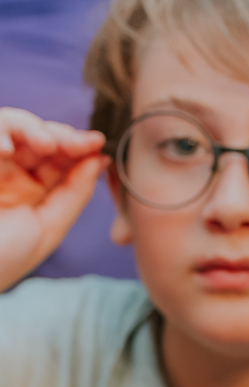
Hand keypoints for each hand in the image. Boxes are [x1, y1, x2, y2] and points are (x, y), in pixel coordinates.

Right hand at [0, 109, 107, 286]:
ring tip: (45, 145)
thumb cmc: (2, 260)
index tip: (98, 143)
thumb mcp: (47, 229)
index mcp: (33, 191)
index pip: (61, 158)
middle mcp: (12, 173)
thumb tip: (100, 159)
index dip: (80, 147)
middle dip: (63, 136)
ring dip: (33, 129)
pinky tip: (6, 150)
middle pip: (40, 137)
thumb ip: (75, 194)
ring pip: (13, 126)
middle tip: (78, 143)